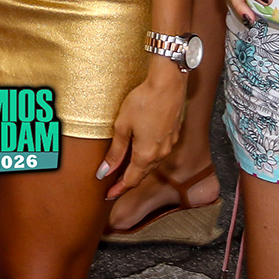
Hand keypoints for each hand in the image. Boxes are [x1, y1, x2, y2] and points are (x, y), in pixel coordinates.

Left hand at [99, 63, 187, 197]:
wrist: (168, 84)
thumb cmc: (144, 101)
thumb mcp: (122, 126)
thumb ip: (115, 151)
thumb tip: (105, 171)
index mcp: (146, 155)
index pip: (131, 180)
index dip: (118, 189)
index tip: (108, 195)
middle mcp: (160, 154)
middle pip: (142, 174)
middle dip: (128, 182)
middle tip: (113, 186)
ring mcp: (169, 144)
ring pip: (151, 164)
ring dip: (138, 170)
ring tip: (124, 170)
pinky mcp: (173, 134)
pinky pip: (159, 153)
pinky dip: (147, 158)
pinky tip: (141, 152)